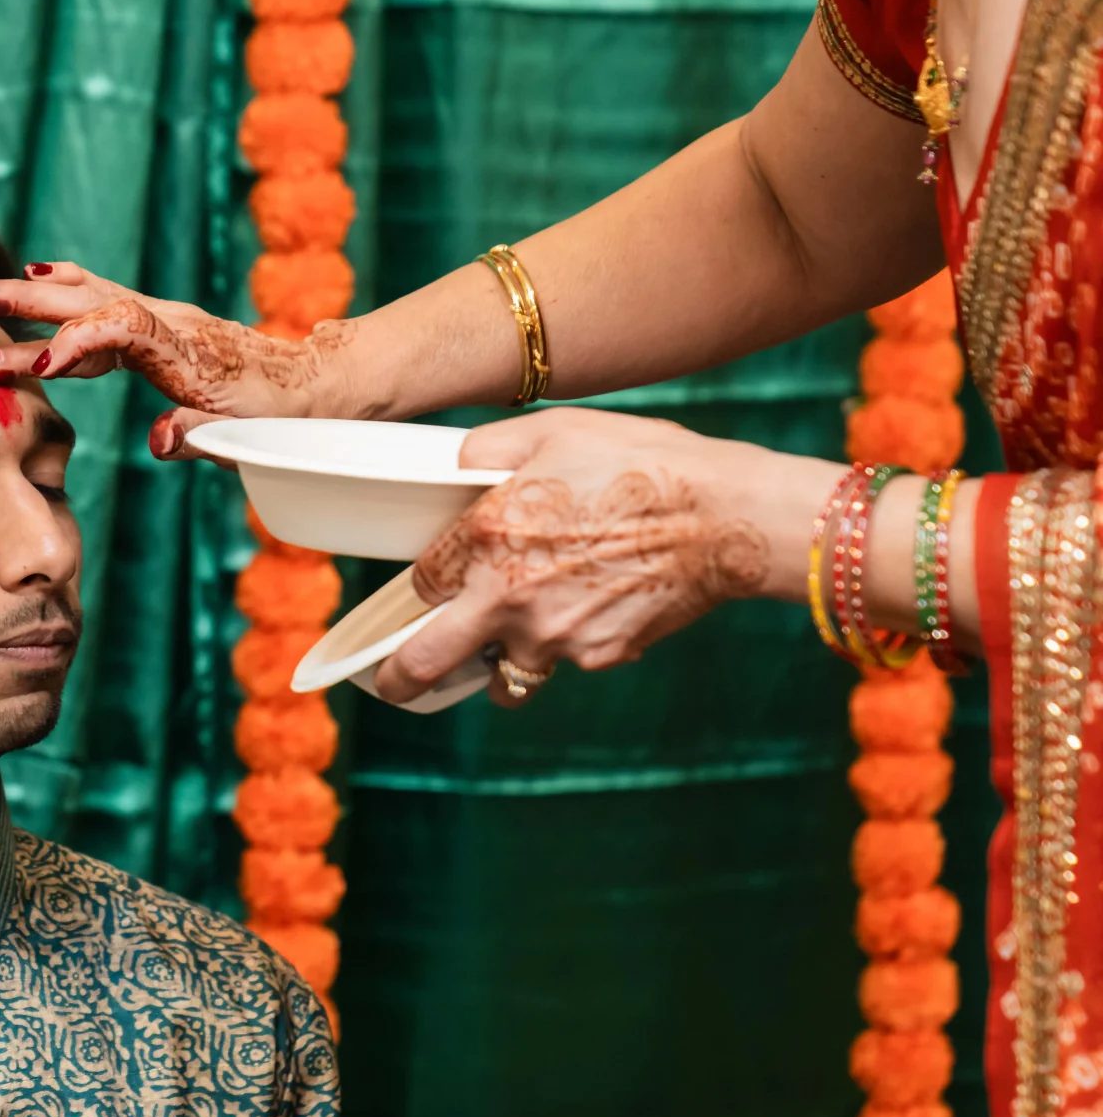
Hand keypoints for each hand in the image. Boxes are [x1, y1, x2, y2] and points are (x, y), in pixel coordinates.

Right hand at [0, 262, 348, 460]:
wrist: (311, 381)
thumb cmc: (277, 414)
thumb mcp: (245, 435)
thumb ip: (197, 434)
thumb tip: (158, 441)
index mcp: (185, 350)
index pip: (121, 329)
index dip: (77, 342)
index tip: (38, 364)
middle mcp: (168, 323)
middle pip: (89, 300)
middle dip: (26, 300)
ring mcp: (160, 318)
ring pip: (88, 295)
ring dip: (32, 292)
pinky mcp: (156, 325)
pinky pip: (100, 303)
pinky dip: (63, 293)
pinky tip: (37, 283)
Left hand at [371, 409, 776, 706]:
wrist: (725, 514)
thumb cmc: (641, 463)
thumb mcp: (553, 432)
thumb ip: (488, 452)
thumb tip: (456, 465)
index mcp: (486, 538)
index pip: (422, 582)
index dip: (427, 582)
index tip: (433, 584)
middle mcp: (507, 598)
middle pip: (427, 663)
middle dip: (400, 679)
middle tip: (391, 684)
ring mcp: (553, 636)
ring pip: (505, 677)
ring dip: (499, 667)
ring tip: (517, 639)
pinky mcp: (598, 656)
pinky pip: (568, 661)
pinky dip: (572, 644)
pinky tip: (600, 603)